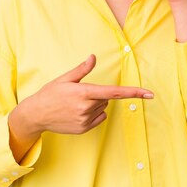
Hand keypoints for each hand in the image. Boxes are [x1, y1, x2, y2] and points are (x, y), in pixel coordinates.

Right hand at [9, 55, 152, 139]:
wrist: (36, 115)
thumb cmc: (50, 93)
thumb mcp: (65, 78)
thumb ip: (82, 69)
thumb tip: (93, 57)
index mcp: (84, 92)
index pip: (115, 92)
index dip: (134, 92)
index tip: (149, 94)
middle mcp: (86, 108)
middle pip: (106, 99)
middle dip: (97, 95)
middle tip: (78, 94)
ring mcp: (85, 120)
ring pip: (102, 109)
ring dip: (94, 105)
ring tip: (75, 104)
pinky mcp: (83, 129)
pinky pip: (99, 119)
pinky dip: (93, 115)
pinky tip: (77, 113)